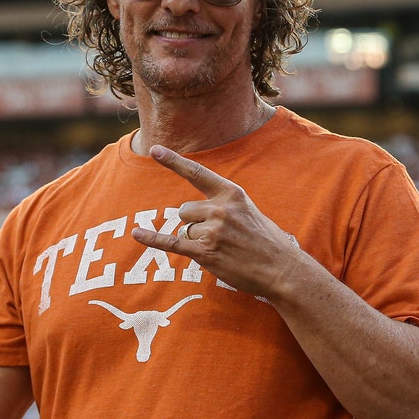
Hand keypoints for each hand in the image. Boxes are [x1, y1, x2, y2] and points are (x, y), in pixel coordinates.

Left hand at [130, 145, 304, 297]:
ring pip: (184, 230)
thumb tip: (189, 212)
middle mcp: (220, 209)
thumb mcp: (248, 210)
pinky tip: (137, 233)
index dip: (174, 161)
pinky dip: (153, 239)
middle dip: (194, 224)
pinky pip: (172, 243)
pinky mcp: (206, 252)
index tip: (155, 149)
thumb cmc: (266, 241)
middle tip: (220, 238)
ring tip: (222, 249)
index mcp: (231, 193)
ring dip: (196, 241)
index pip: (197, 173)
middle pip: (184, 210)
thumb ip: (222, 204)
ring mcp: (213, 230)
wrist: (281, 269)